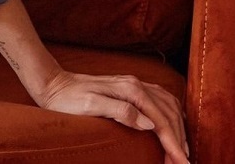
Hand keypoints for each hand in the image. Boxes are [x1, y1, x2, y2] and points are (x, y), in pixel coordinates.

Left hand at [37, 69, 188, 163]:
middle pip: (169, 113)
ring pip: (168, 105)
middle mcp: (135, 84)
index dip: (173, 144)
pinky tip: (173, 125)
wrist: (53, 84)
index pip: (161, 120)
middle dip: (179, 139)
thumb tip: (149, 124)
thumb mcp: (91, 106)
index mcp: (129, 89)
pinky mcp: (129, 88)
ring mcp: (133, 84)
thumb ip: (120, 111)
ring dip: (179, 128)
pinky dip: (172, 114)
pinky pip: (160, 99)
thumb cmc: (68, 99)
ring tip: (181, 150)